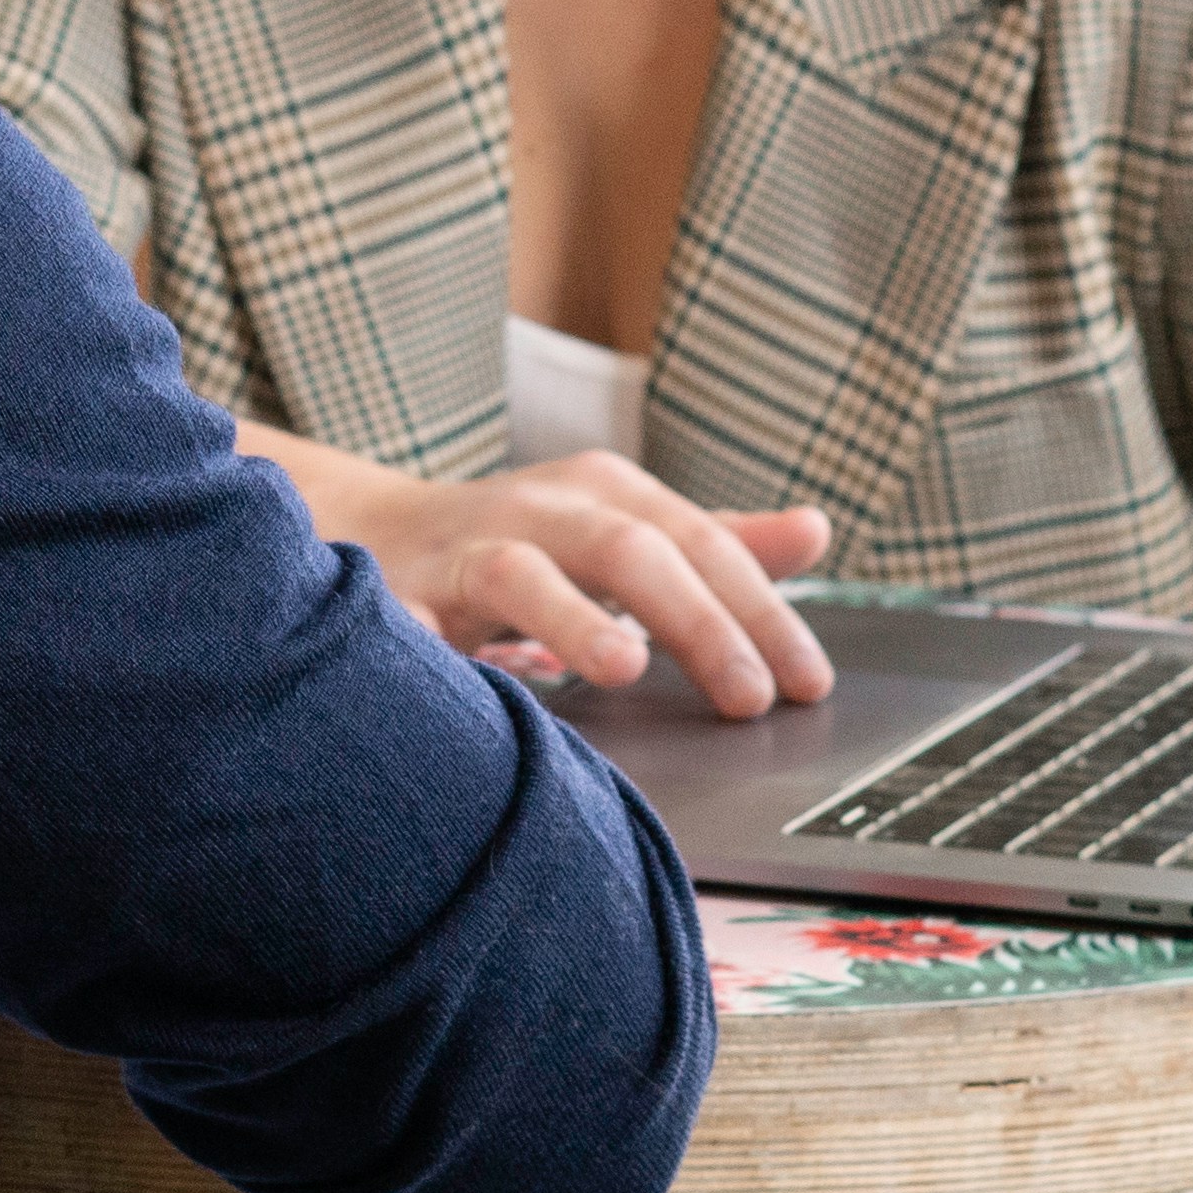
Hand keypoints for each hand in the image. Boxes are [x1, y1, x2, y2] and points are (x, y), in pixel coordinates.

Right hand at [337, 453, 841, 715]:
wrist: (376, 529)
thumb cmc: (525, 542)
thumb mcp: (625, 528)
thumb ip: (719, 542)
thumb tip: (816, 531)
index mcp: (606, 494)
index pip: (702, 544)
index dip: (761, 613)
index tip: (807, 683)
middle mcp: (541, 510)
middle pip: (631, 551)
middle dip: (697, 622)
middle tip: (749, 698)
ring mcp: (466, 549)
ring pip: (522, 573)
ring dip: (574, 618)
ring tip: (624, 669)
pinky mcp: (397, 593)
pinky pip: (415, 624)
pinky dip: (440, 655)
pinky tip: (474, 695)